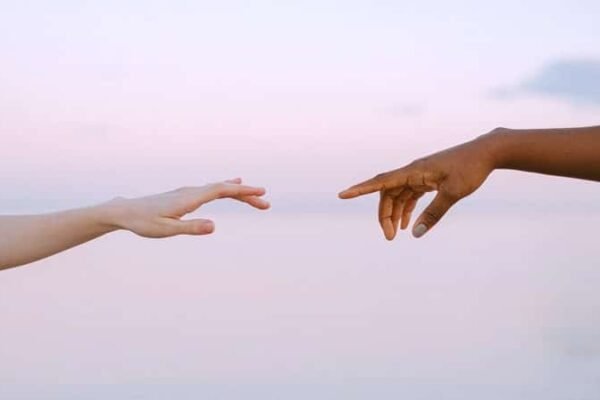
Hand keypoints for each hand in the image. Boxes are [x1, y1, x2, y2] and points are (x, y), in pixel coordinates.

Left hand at [105, 178, 268, 237]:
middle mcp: (192, 191)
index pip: (222, 190)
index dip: (243, 190)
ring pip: (220, 189)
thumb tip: (214, 226)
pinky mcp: (186, 195)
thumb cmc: (144, 222)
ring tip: (257, 197)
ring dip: (239, 193)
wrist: (125, 211)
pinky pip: (212, 190)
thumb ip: (191, 228)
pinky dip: (227, 188)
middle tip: (266, 203)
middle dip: (247, 194)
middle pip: (225, 188)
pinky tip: (232, 184)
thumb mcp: (166, 230)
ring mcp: (189, 192)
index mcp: (190, 198)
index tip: (261, 192)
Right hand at [338, 136, 495, 239]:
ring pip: (398, 196)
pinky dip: (407, 208)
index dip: (360, 190)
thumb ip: (433, 214)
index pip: (380, 182)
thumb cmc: (470, 169)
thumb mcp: (452, 193)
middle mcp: (412, 171)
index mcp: (413, 171)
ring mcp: (419, 175)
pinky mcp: (427, 178)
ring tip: (396, 234)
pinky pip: (410, 195)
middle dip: (385, 216)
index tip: (342, 195)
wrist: (486, 152)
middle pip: (388, 194)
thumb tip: (416, 233)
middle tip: (390, 238)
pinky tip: (409, 224)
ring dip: (395, 214)